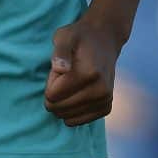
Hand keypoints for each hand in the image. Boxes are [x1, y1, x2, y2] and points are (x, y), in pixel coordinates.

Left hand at [44, 12, 125, 126]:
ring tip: (74, 82)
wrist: (105, 39)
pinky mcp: (106, 108)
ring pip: (67, 118)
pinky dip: (73, 110)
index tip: (61, 68)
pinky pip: (78, 121)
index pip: (52, 95)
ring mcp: (105, 100)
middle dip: (56, 93)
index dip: (51, 81)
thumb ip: (60, 52)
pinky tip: (79, 93)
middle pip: (58, 108)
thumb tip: (60, 68)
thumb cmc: (80, 37)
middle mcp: (100, 90)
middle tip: (67, 75)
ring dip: (64, 102)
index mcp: (89, 74)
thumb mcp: (64, 36)